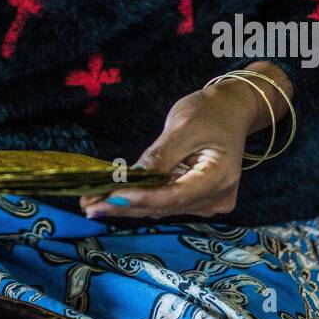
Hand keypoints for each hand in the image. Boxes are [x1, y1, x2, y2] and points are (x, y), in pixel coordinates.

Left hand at [79, 80, 262, 220]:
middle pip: (165, 206)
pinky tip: (114, 197)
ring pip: (162, 208)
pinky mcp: (198, 200)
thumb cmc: (208, 112)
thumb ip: (160, 155)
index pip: (176, 194)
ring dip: (128, 205)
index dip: (142, 198)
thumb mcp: (182, 127)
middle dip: (125, 204)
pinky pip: (166, 203)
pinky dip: (141, 199)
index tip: (109, 197)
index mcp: (221, 176)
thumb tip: (133, 177)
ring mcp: (210, 202)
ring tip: (93, 202)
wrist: (230, 111)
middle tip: (88, 204)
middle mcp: (218, 197)